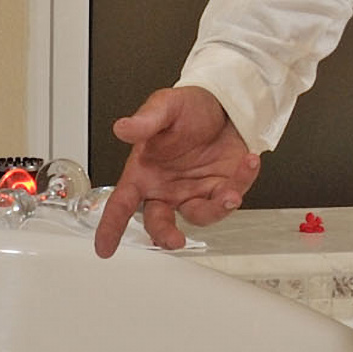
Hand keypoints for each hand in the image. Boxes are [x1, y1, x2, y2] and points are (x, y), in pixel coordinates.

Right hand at [93, 86, 260, 256]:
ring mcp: (195, 193)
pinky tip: (248, 161)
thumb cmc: (189, 108)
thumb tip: (123, 128)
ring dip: (215, 208)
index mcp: (144, 173)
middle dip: (165, 235)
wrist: (225, 104)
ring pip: (200, 216)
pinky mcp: (222, 189)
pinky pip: (230, 197)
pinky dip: (242, 182)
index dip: (111, 226)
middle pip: (159, 222)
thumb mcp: (165, 106)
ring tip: (230, 193)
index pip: (121, 203)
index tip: (104, 248)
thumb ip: (145, 120)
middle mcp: (167, 189)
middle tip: (174, 239)